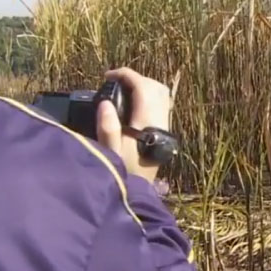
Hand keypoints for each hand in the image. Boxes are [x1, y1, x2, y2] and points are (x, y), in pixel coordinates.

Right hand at [96, 67, 171, 182]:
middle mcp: (160, 121)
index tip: (108, 76)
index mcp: (147, 122)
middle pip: (155, 86)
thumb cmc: (123, 175)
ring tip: (124, 91)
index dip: (126, 75)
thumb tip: (105, 103)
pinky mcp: (164, 133)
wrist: (140, 194)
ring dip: (144, 87)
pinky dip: (149, 97)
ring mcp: (165, 126)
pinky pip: (162, 105)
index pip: (143, 87)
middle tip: (115, 83)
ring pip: (161, 94)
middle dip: (135, 78)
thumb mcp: (109, 154)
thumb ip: (107, 128)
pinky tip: (134, 105)